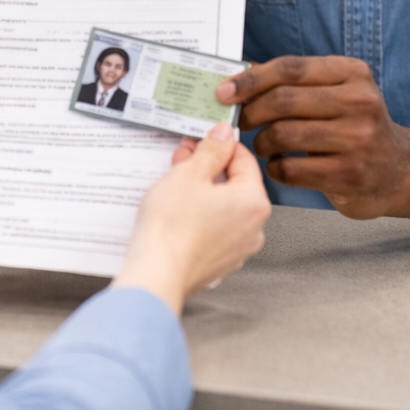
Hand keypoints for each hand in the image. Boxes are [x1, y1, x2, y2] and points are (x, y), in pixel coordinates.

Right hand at [112, 123, 270, 313]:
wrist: (155, 274)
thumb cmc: (172, 228)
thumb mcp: (190, 174)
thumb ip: (212, 150)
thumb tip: (224, 135)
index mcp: (254, 202)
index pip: (243, 159)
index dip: (218, 145)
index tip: (199, 141)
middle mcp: (253, 228)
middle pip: (234, 184)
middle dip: (207, 169)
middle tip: (181, 161)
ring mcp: (237, 248)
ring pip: (223, 207)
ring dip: (202, 192)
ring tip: (174, 187)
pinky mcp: (219, 262)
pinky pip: (214, 229)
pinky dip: (199, 216)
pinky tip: (177, 213)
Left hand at [215, 56, 409, 219]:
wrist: (402, 171)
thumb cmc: (356, 128)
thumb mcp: (337, 93)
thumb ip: (296, 83)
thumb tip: (241, 76)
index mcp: (352, 73)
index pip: (290, 68)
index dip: (250, 79)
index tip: (224, 91)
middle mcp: (360, 102)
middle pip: (283, 100)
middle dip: (251, 112)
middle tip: (241, 122)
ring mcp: (359, 139)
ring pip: (284, 135)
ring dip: (262, 143)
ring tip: (263, 146)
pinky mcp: (351, 174)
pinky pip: (292, 169)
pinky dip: (276, 168)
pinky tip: (281, 166)